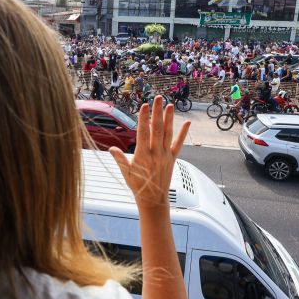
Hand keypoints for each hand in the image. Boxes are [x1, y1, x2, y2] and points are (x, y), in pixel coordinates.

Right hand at [109, 95, 190, 209]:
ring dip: (169, 118)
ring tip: (170, 105)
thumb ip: (119, 159)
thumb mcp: (125, 173)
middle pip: (157, 129)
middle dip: (158, 112)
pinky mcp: (172, 158)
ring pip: (168, 133)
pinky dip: (183, 133)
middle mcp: (156, 152)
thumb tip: (111, 149)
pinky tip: (187, 123)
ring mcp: (165, 155)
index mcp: (143, 155)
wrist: (153, 199)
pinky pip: (179, 144)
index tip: (145, 106)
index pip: (143, 132)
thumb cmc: (138, 186)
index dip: (144, 118)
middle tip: (158, 98)